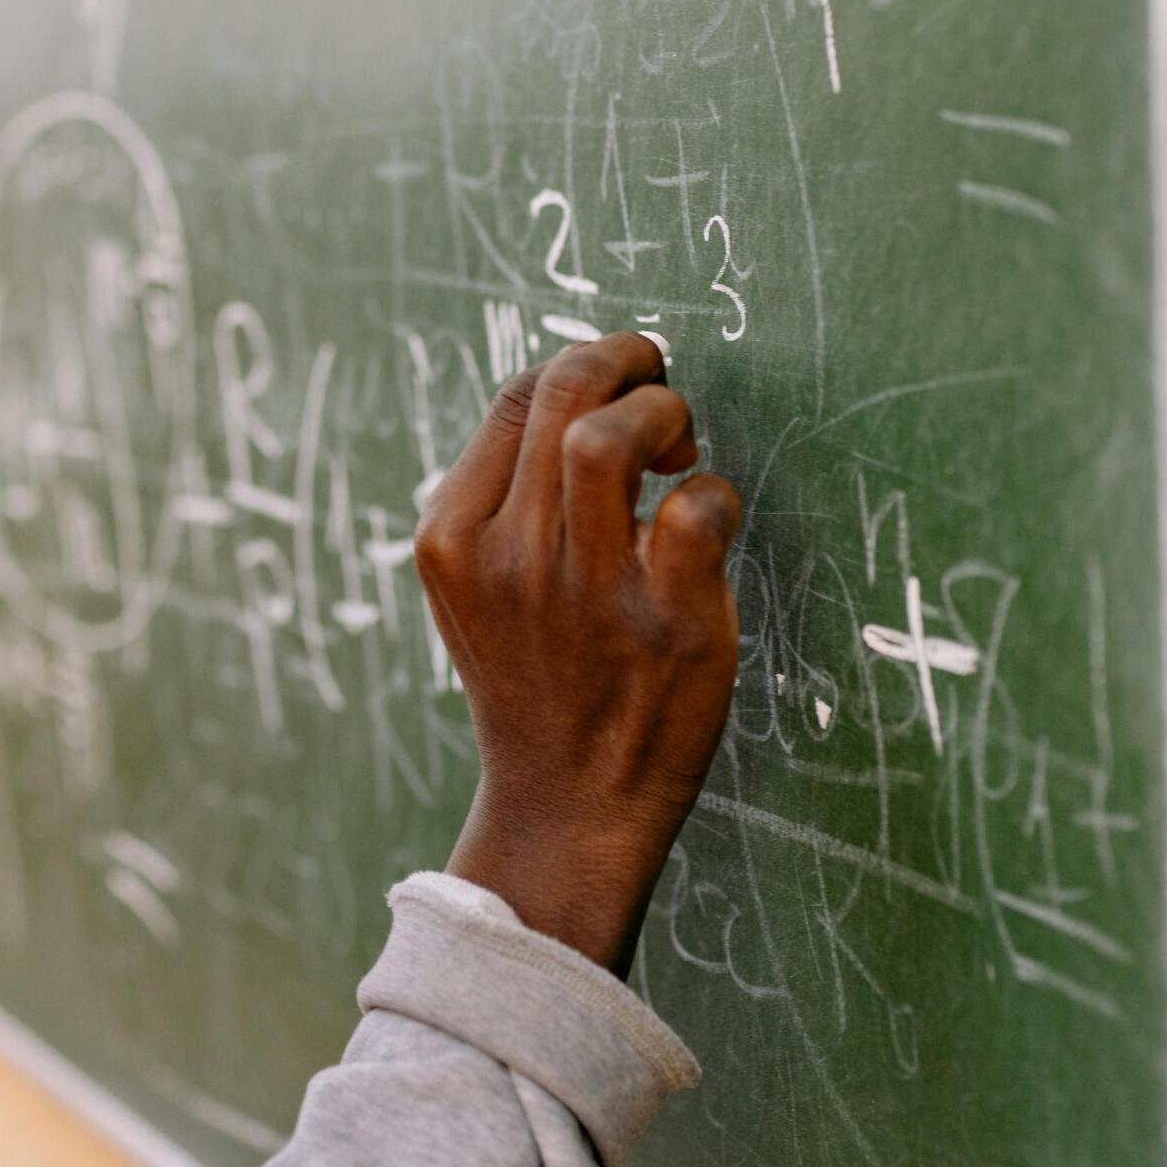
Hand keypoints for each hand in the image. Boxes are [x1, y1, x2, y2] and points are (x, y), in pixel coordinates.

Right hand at [412, 332, 742, 974]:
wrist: (567, 808)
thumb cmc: (534, 682)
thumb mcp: (474, 591)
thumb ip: (501, 499)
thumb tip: (574, 394)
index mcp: (452, 539)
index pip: (516, 396)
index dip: (579, 365)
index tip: (616, 385)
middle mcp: (510, 558)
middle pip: (562, 393)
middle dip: (623, 358)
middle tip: (657, 379)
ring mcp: (587, 592)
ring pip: (612, 438)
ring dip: (663, 414)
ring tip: (678, 449)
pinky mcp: (669, 624)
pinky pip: (699, 508)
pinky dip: (714, 494)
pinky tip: (707, 525)